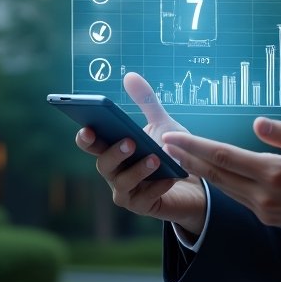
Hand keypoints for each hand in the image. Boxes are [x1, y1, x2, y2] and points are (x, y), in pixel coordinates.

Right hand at [75, 72, 207, 235]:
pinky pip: (145, 199)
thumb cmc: (172, 152)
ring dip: (138, 170)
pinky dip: (157, 187)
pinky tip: (169, 177)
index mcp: (113, 150)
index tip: (88, 127)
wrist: (194, 182)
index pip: (91, 144)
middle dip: (114, 153)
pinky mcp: (143, 206)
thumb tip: (130, 75)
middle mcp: (114, 172)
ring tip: (155, 158)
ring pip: (122, 183)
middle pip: (103, 164)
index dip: (86, 137)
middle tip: (129, 141)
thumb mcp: (162, 124)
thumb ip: (146, 102)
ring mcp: (126, 191)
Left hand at [162, 118, 280, 241]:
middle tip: (162, 142)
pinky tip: (211, 170)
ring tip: (179, 154)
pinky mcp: (268, 216)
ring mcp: (264, 209)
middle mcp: (264, 195)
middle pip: (215, 174)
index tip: (172, 136)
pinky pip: (237, 196)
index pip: (224, 156)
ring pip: (223, 187)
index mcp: (274, 174)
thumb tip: (256, 123)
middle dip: (187, 158)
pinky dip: (219, 182)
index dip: (195, 146)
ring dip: (200, 171)